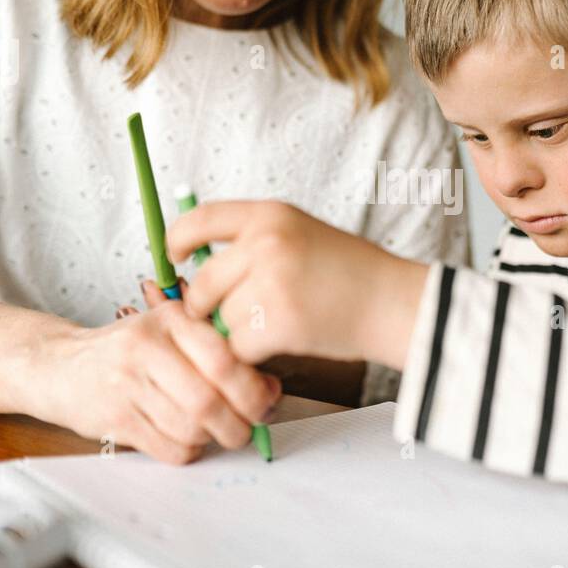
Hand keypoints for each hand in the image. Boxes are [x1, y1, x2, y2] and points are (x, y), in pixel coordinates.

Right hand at [25, 285, 281, 463]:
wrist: (60, 366)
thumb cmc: (127, 351)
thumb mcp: (169, 332)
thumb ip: (218, 353)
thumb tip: (270, 388)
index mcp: (169, 320)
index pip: (222, 358)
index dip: (253, 388)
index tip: (267, 400)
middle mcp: (146, 348)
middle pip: (209, 400)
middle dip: (239, 423)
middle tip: (247, 428)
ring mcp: (127, 385)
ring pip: (192, 428)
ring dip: (213, 439)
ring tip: (212, 431)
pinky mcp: (115, 419)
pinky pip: (170, 449)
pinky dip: (188, 451)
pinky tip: (185, 439)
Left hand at [165, 201, 428, 369]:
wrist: (392, 302)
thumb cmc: (350, 273)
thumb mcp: (301, 233)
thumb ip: (253, 241)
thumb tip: (198, 265)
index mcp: (270, 214)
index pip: (199, 219)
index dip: (178, 240)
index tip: (175, 258)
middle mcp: (266, 242)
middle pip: (204, 282)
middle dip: (208, 305)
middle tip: (231, 313)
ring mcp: (271, 282)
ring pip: (221, 319)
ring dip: (239, 330)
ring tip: (279, 322)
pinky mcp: (277, 322)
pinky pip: (239, 346)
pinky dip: (255, 352)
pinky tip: (285, 340)